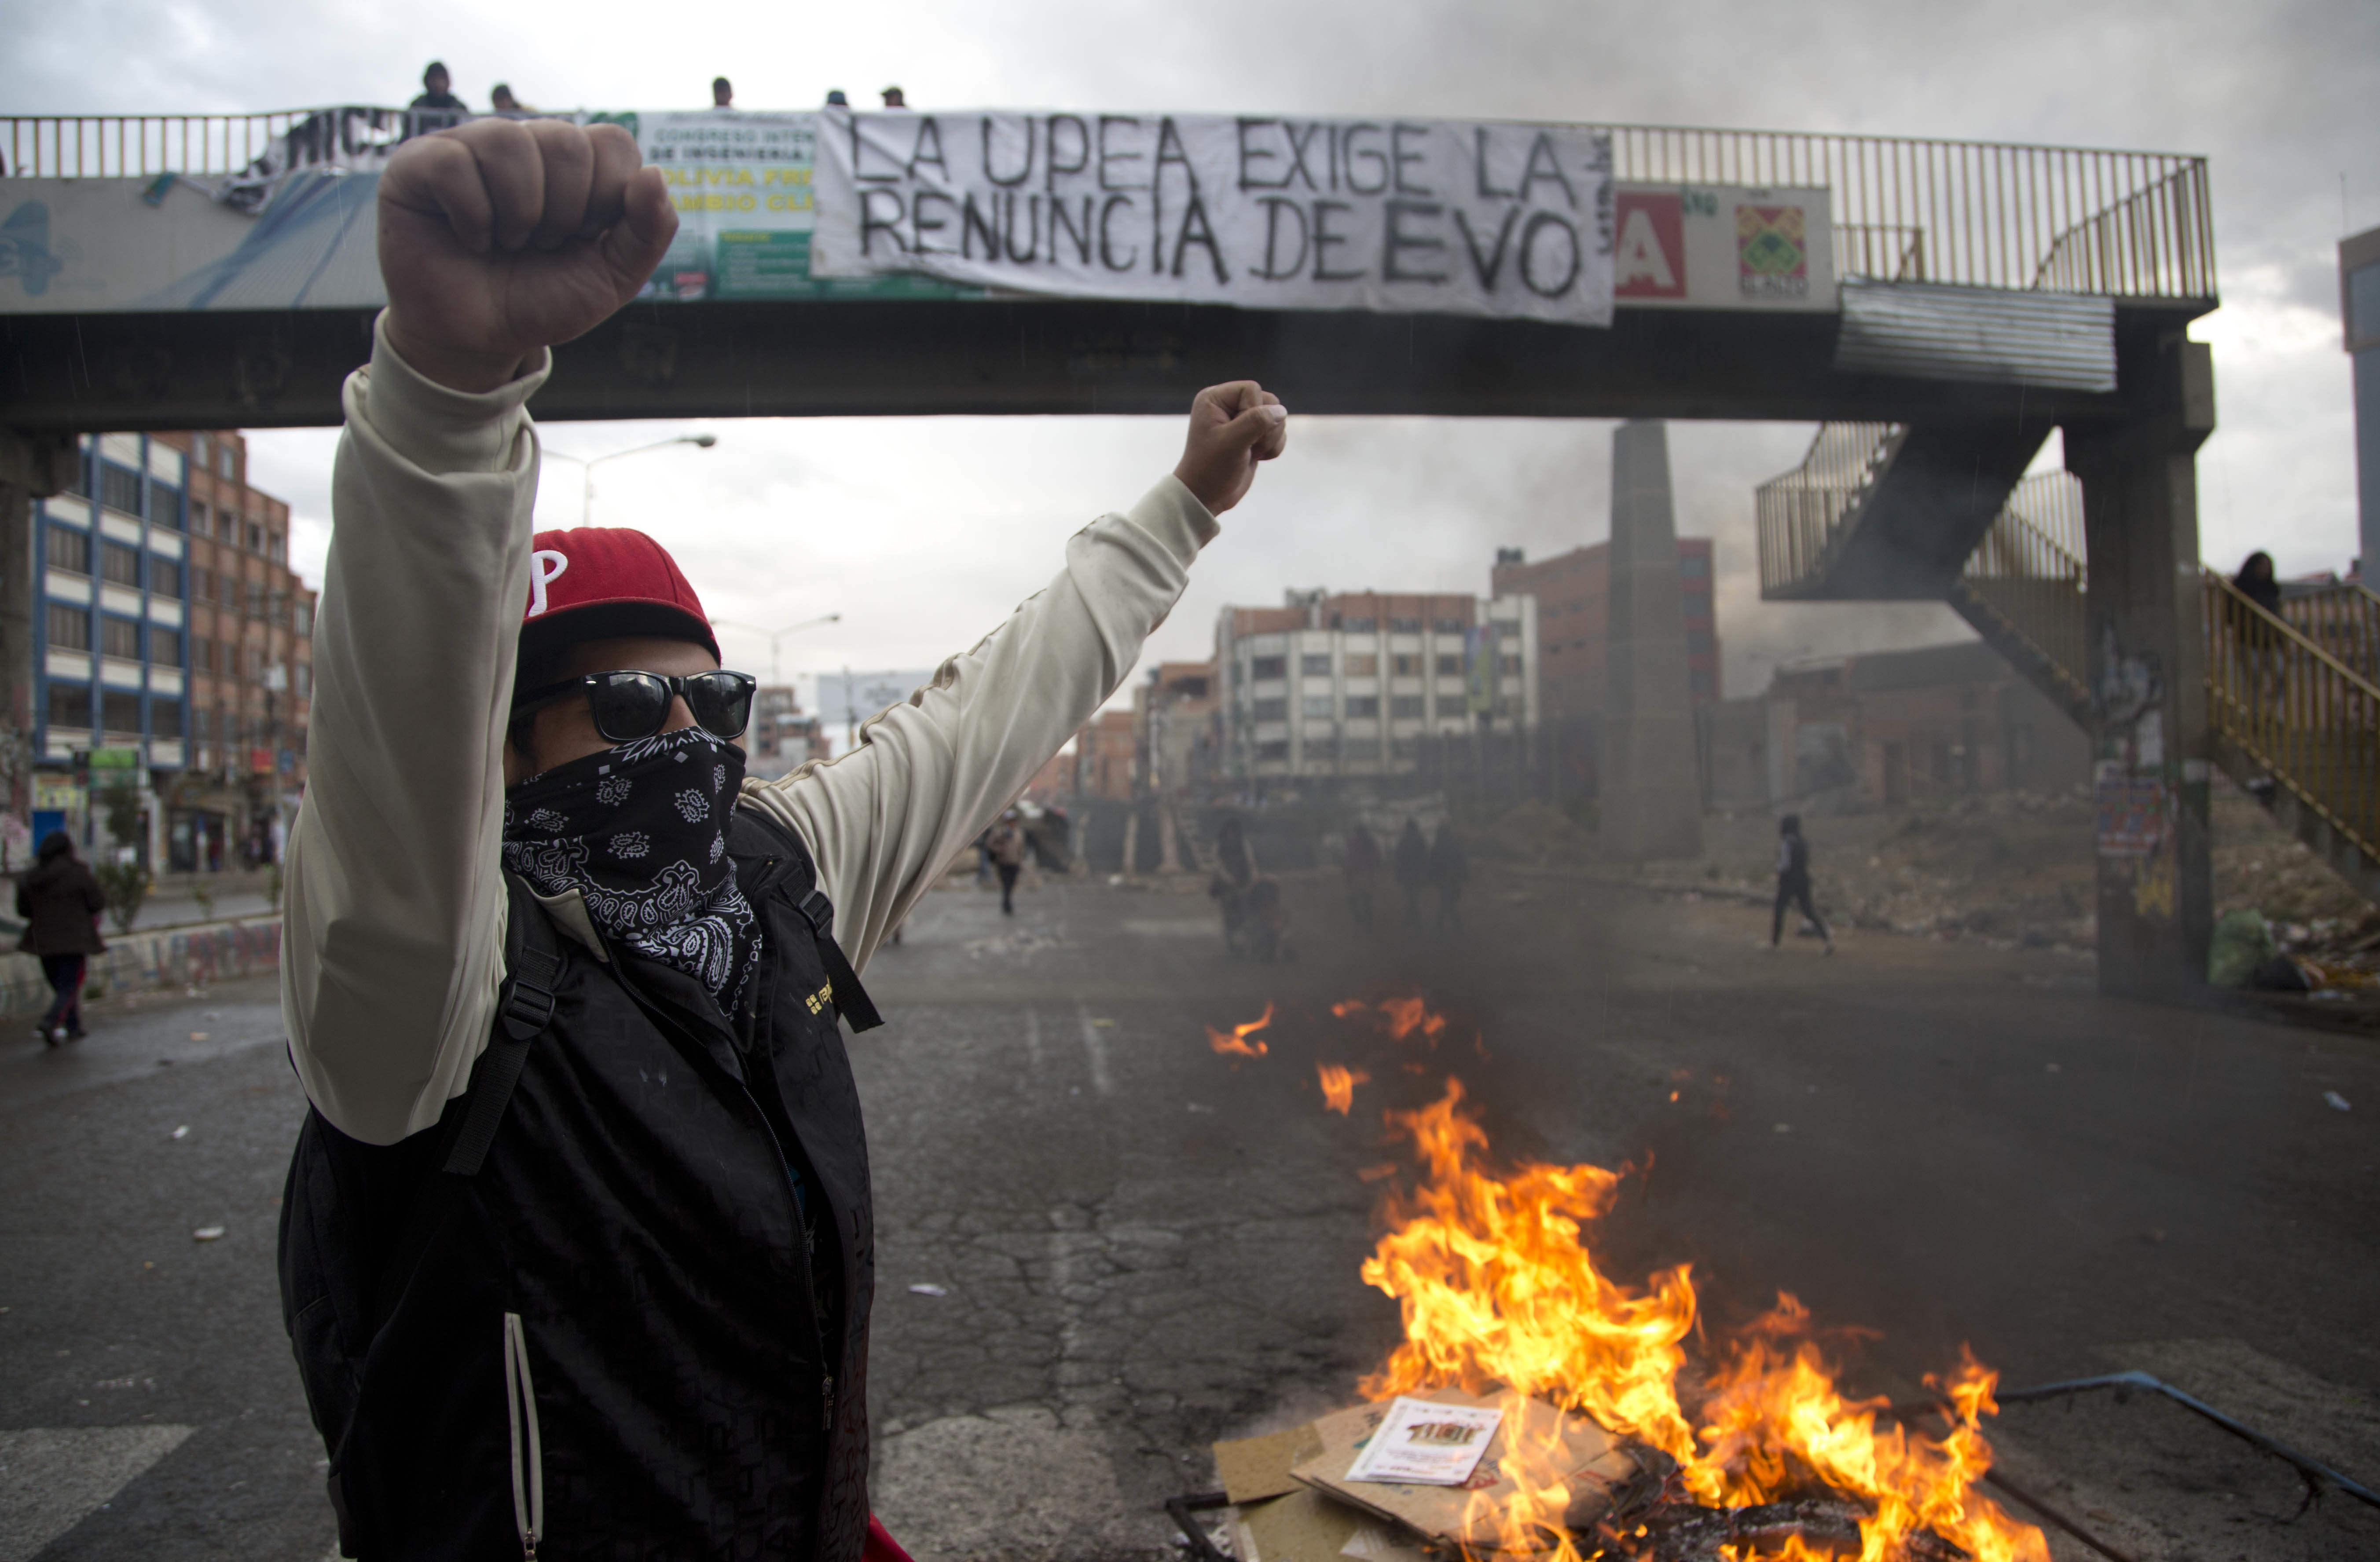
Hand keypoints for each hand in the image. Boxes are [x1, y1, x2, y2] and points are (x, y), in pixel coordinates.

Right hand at [378, 119, 676, 392]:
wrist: (477, 339)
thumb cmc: (541, 300)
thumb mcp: (612, 278)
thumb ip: (648, 232)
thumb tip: (655, 174)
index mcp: (574, 163)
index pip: (612, 143)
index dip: (606, 200)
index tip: (584, 238)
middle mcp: (524, 144)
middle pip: (566, 141)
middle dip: (564, 213)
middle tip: (541, 245)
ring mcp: (470, 147)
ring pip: (509, 142)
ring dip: (519, 213)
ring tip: (507, 242)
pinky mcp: (419, 163)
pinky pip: (453, 163)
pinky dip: (471, 215)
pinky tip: (471, 238)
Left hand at [1173, 381, 1287, 514]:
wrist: (1207, 496)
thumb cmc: (1211, 468)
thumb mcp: (1232, 442)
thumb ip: (1256, 421)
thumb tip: (1281, 410)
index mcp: (1215, 399)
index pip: (1252, 389)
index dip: (1254, 411)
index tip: (1240, 434)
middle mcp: (1228, 405)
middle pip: (1268, 401)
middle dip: (1266, 427)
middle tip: (1249, 446)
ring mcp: (1242, 421)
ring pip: (1276, 417)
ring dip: (1270, 439)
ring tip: (1252, 453)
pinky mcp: (1254, 436)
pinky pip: (1278, 432)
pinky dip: (1273, 447)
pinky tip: (1256, 458)